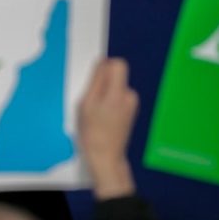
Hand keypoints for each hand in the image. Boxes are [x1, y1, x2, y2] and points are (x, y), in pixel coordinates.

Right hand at [77, 58, 138, 199]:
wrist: (105, 157)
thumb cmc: (92, 133)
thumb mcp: (86, 104)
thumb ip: (96, 81)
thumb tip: (102, 63)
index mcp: (118, 94)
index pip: (118, 64)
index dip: (105, 67)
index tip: (94, 79)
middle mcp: (129, 96)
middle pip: (116, 76)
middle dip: (102, 84)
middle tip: (91, 102)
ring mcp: (132, 104)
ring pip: (116, 87)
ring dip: (104, 94)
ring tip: (95, 112)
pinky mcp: (131, 111)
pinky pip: (118, 97)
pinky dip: (109, 103)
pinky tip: (102, 117)